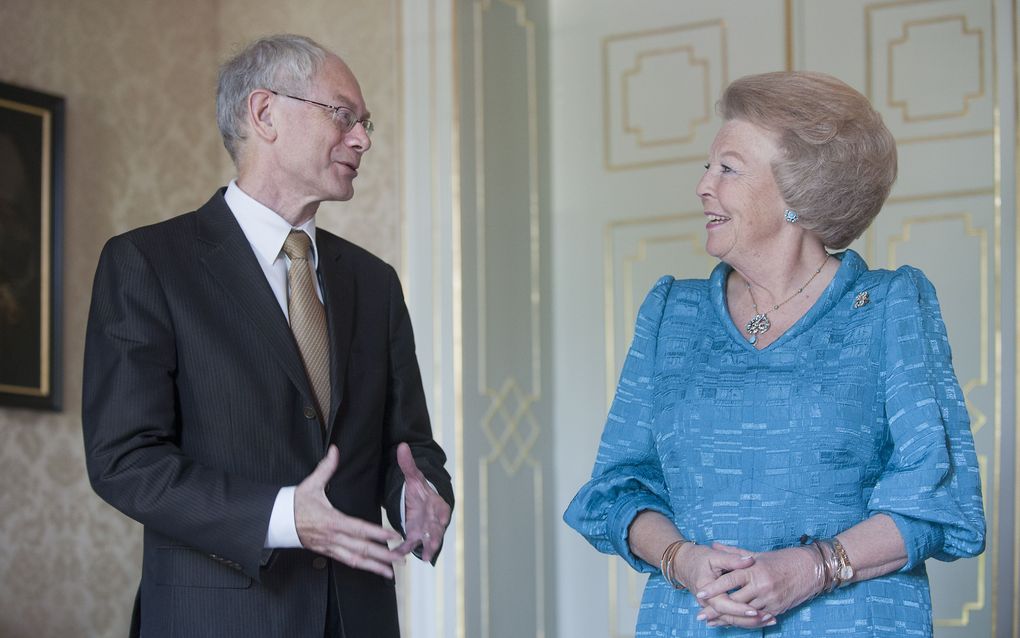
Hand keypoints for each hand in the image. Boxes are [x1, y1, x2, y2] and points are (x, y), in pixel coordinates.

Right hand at [295, 445, 407, 578]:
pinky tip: (374, 570)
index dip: (377, 533)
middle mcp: (333, 537)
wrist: (278, 521)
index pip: (359, 528)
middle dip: (382, 556)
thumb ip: (326, 468)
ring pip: (356, 560)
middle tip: (401, 558)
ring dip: (375, 566)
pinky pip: (348, 562)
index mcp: (332, 520)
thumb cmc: (296, 503)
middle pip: (361, 549)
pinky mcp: (328, 552)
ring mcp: (331, 547)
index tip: (393, 536)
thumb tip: (335, 450)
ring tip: (392, 571)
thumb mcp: (310, 484)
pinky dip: (362, 567)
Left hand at [393, 442, 451, 561]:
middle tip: (433, 543)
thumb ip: (408, 464)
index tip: (443, 519)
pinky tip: (399, 555)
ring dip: (427, 548)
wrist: (421, 502)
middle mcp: (434, 519)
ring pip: (429, 540)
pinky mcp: (416, 536)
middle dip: (436, 536)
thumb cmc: (420, 490)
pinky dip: (407, 550)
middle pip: (437, 528)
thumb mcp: (413, 476)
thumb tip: (402, 445)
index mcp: (437, 504)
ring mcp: (426, 529)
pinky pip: (412, 544)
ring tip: (424, 557)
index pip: (442, 510)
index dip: (442, 515)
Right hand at [668, 542, 770, 628]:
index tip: (756, 610)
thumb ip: (733, 559)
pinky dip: (746, 620)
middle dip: (749, 619)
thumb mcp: (714, 556)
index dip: (740, 609)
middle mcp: (707, 602)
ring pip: (732, 620)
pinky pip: (731, 617)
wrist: (683, 563)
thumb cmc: (699, 558)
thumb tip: (751, 560)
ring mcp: (710, 607)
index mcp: (705, 590)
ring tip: (771, 620)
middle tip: (769, 617)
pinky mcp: (716, 607)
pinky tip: (762, 620)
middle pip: (729, 617)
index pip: (724, 605)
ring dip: (750, 622)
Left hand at [695, 543, 824, 626]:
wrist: (810, 569)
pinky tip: (733, 624)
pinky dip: (744, 621)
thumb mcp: (757, 554)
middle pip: (734, 601)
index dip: (714, 589)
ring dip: (728, 619)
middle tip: (700, 615)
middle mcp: (761, 585)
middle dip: (717, 609)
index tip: (700, 594)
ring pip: (745, 613)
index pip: (729, 581)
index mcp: (754, 569)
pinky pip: (758, 618)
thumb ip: (734, 553)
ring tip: (712, 623)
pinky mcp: (777, 608)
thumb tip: (714, 545)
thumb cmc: (782, 559)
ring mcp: (770, 598)